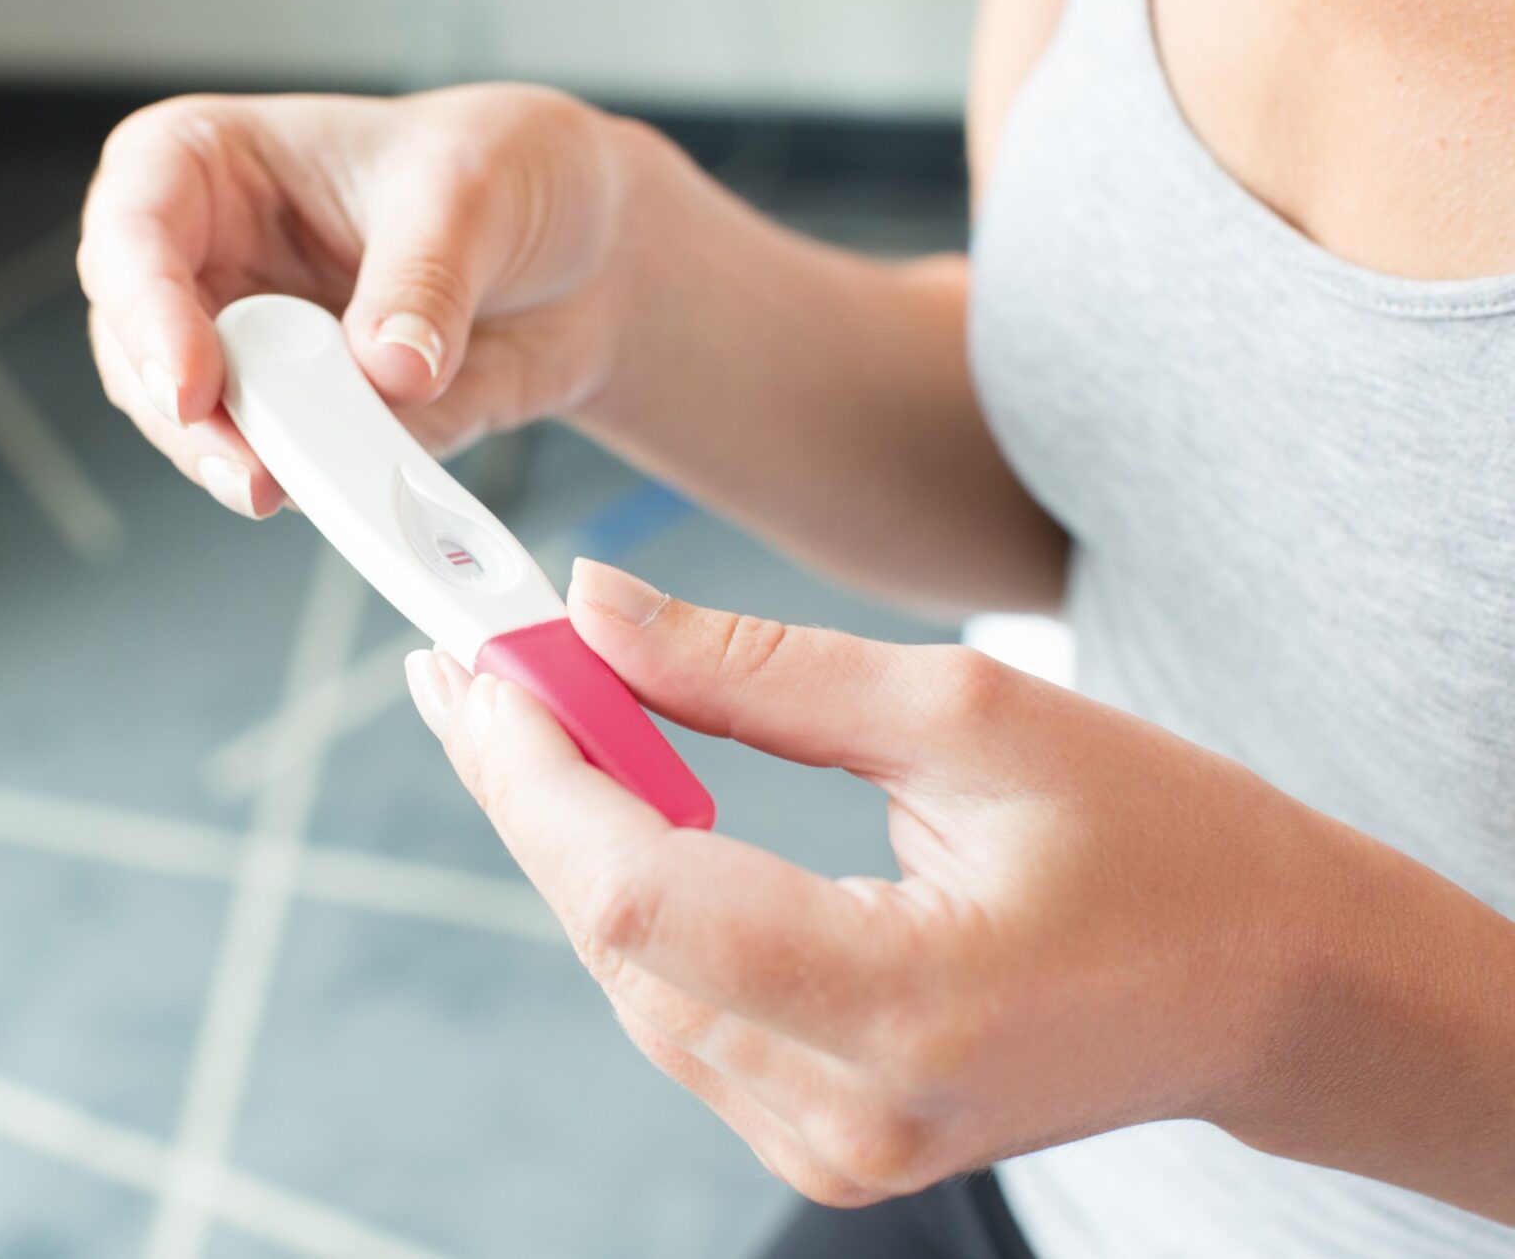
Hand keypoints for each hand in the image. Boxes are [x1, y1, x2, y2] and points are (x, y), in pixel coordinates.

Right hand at [78, 85, 642, 517]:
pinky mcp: (301, 426)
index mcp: (208, 163)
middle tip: (258, 473)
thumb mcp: (474, 192)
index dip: (146, 309)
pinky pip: (285, 473)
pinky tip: (370, 503)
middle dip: (192, 422)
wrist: (586, 258)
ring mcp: (248, 354)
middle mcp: (207, 264)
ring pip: (195, 431)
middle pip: (139, 353)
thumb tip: (387, 367)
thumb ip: (425, 278)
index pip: (134, 227)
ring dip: (251, 469)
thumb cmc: (507, 173)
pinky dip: (321, 497)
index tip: (196, 382)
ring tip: (326, 490)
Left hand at [402, 560, 1383, 1206]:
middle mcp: (852, 1108)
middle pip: (612, 937)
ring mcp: (834, 1146)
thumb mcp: (967, 714)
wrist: (1273, 988)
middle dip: (528, 790)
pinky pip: (680, 1012)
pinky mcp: (826, 1140)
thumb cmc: (1166, 842)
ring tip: (531, 716)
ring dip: (570, 842)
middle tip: (480, 667)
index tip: (483, 661)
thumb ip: (756, 670)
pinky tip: (614, 809)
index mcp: (905, 1002)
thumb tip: (596, 607)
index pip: (638, 891)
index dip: (535, 769)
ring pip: (630, 979)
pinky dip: (635, 903)